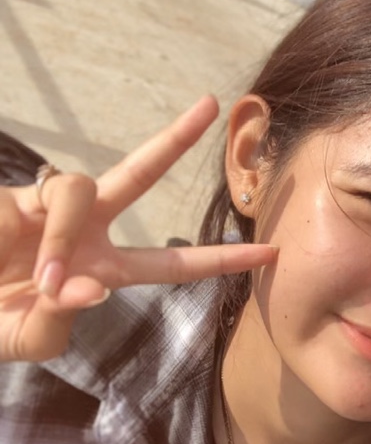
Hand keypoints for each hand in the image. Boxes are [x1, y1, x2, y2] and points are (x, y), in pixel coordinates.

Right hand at [0, 97, 275, 362]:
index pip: (172, 265)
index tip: (272, 252)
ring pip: (87, 190)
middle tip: (213, 104)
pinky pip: (56, 203)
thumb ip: (62, 321)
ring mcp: (52, 209)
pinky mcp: (19, 197)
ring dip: (71, 242)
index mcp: (101, 271)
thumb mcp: (31, 340)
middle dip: (174, 140)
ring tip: (45, 283)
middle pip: (139, 175)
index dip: (221, 260)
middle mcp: (85, 233)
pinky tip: (38, 268)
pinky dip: (55, 237)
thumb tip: (92, 288)